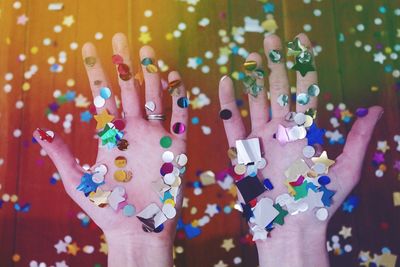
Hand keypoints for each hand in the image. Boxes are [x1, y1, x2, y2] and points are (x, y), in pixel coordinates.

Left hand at [34, 33, 187, 266]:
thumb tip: (41, 132)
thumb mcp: (80, 183)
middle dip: (125, 63)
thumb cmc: (109, 210)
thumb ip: (63, 156)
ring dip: (152, 74)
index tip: (89, 48)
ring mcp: (156, 137)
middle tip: (121, 36)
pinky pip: (180, 117)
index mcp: (111, 136)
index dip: (96, 72)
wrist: (139, 231)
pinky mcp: (176, 148)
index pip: (102, 96)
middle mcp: (134, 131)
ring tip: (148, 50)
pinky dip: (179, 98)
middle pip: (129, 90)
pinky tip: (176, 79)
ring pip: (155, 97)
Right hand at [218, 33, 381, 266]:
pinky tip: (226, 81)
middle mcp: (281, 130)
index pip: (305, 89)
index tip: (301, 39)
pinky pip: (232, 122)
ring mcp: (260, 138)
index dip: (303, 63)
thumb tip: (376, 110)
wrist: (290, 227)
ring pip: (255, 100)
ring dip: (252, 77)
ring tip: (251, 54)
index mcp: (304, 130)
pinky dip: (228, 102)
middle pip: (278, 89)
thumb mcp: (345, 169)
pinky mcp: (242, 150)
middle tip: (272, 37)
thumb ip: (358, 139)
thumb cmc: (319, 202)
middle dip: (276, 62)